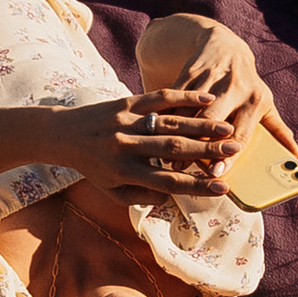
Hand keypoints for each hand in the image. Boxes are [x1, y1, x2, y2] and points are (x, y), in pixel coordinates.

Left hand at [99, 82, 253, 186]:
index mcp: (125, 173)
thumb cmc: (94, 167)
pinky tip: (206, 97)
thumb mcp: (113, 191)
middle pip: (173, 150)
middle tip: (234, 151)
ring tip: (227, 129)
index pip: (167, 182)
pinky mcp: (125, 102)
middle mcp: (126, 147)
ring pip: (169, 123)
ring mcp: (126, 122)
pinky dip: (183, 97)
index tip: (224, 187)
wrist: (63, 134)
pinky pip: (158, 98)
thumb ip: (142, 198)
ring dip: (201, 125)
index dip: (197, 186)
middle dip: (206, 151)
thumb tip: (171, 199)